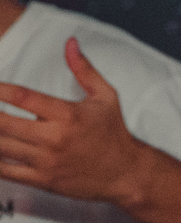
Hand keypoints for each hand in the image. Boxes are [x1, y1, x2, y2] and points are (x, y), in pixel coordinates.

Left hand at [0, 39, 149, 206]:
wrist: (126, 173)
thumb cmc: (114, 133)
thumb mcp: (106, 96)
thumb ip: (84, 69)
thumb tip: (70, 43)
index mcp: (68, 115)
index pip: (23, 97)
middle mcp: (55, 138)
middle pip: (4, 123)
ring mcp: (47, 161)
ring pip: (1, 147)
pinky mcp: (44, 180)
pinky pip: (7, 171)